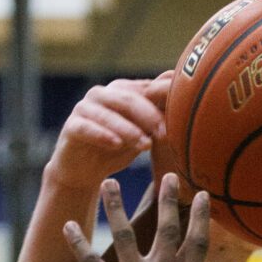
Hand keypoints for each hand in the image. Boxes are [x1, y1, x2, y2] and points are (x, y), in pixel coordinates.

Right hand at [47, 76, 170, 190]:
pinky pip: (86, 127)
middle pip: (128, 98)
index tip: (182, 118)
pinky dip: (102, 134)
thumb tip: (190, 104)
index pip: (145, 89)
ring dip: (128, 128)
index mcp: (122, 92)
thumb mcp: (142, 135)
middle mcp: (102, 95)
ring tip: (145, 144)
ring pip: (108, 113)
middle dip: (148, 116)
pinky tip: (116, 144)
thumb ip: (158, 120)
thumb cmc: (116, 149)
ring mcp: (84, 108)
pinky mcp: (71, 127)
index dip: (162, 101)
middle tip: (165, 134)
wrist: (83, 171)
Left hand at [64, 174, 219, 261]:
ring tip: (109, 182)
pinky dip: (78, 241)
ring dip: (115, 205)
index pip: (196, 244)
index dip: (200, 217)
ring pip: (125, 234)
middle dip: (168, 199)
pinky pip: (90, 260)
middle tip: (167, 174)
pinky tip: (68, 224)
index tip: (202, 195)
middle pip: (167, 230)